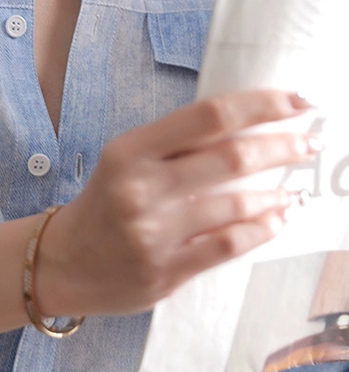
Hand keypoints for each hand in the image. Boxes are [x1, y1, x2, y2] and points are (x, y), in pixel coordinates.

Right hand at [36, 89, 316, 317]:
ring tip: (293, 190)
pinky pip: (228, 245)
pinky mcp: (164, 270)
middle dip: (282, 146)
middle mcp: (141, 187)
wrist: (62, 262)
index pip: (209, 115)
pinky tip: (276, 219)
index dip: (262, 105)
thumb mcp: (126, 161)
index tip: (297, 102)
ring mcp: (153, 232)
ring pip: (236, 204)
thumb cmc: (104, 204)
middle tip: (309, 143)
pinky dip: (262, 229)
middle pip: (232, 156)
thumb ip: (176, 145)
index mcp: (130, 150)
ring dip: (276, 193)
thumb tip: (248, 126)